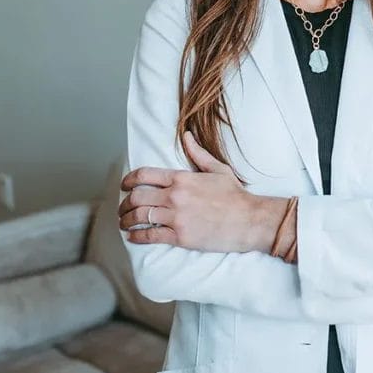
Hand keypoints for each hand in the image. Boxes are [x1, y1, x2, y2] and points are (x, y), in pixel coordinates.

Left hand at [118, 130, 255, 251]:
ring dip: (126, 220)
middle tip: (122, 208)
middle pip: (137, 197)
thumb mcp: (218, 169)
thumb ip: (198, 153)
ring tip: (124, 223)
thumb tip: (186, 135)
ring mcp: (176, 216)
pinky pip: (150, 235)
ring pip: (139, 216)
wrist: (250, 220)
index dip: (128, 180)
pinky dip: (136, 236)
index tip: (124, 186)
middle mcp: (175, 196)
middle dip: (124, 203)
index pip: (144, 175)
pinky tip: (132, 237)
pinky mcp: (180, 236)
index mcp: (181, 178)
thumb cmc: (235, 195)